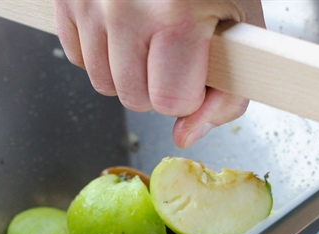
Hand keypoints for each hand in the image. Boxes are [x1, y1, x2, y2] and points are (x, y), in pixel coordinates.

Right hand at [54, 0, 264, 147]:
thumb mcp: (240, 25)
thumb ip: (226, 93)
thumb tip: (186, 136)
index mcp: (176, 15)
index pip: (169, 102)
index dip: (187, 95)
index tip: (195, 71)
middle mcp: (126, 7)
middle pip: (133, 99)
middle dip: (157, 86)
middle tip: (173, 52)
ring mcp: (91, 1)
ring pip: (102, 84)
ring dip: (128, 72)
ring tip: (149, 38)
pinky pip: (78, 57)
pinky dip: (100, 53)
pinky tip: (123, 28)